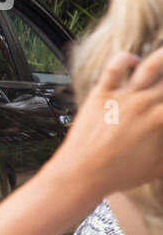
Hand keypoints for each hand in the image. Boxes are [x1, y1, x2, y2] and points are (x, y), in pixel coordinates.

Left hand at [50, 46, 162, 195]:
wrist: (81, 174)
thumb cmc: (121, 175)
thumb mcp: (159, 167)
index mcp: (162, 121)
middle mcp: (145, 103)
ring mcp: (122, 96)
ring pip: (151, 65)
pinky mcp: (101, 94)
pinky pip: (114, 67)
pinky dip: (126, 59)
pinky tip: (133, 62)